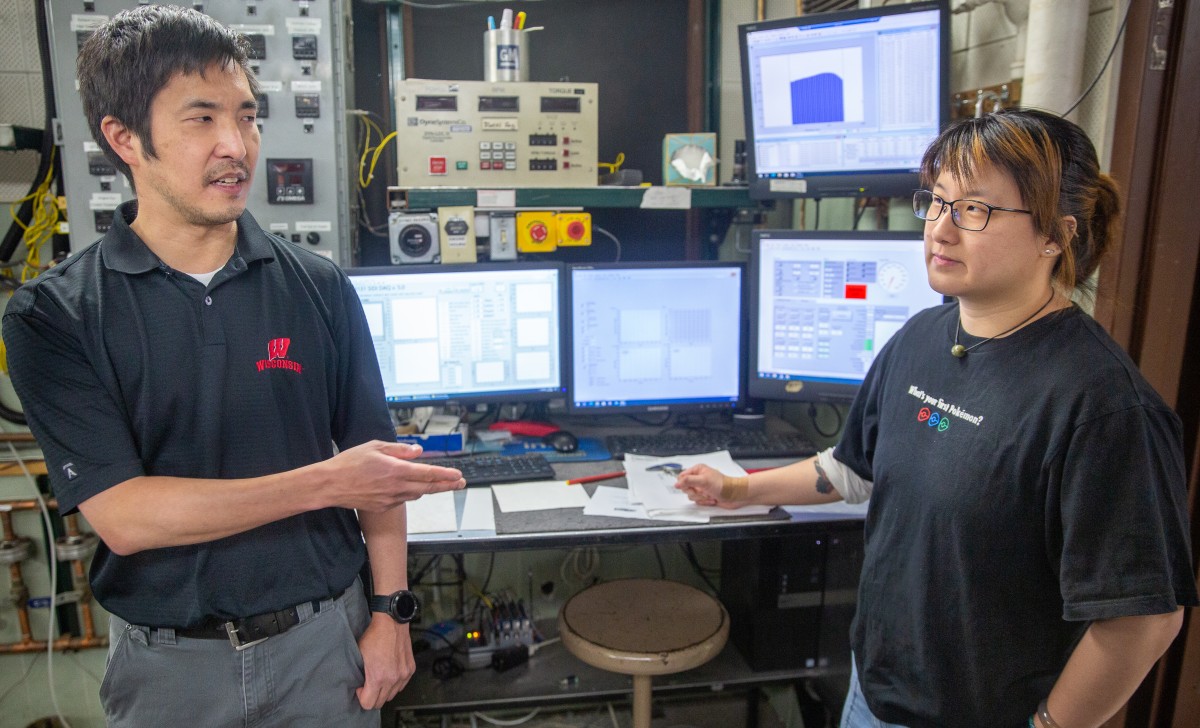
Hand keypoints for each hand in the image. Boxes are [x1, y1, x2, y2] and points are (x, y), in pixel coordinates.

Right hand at [321, 440, 464, 511]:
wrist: (330, 485)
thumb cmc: (350, 462)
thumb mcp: (375, 447)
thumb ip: (399, 449)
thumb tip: (418, 451)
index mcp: (395, 470)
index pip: (427, 473)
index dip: (446, 475)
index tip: (458, 475)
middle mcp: (396, 486)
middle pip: (428, 487)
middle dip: (447, 485)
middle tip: (460, 483)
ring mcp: (390, 499)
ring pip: (416, 494)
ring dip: (427, 488)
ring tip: (436, 483)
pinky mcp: (383, 507)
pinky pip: (402, 500)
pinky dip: (409, 493)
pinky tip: (408, 487)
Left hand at [355, 615, 414, 709]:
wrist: (391, 623)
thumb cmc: (374, 636)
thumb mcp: (360, 656)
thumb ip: (362, 675)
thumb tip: (361, 686)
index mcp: (378, 677)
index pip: (368, 704)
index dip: (361, 698)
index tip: (360, 688)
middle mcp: (393, 679)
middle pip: (381, 702)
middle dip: (372, 696)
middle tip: (368, 685)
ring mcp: (404, 675)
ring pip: (392, 695)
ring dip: (384, 691)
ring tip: (379, 678)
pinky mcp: (410, 669)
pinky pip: (401, 686)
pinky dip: (394, 684)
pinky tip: (389, 674)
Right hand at [674, 463, 744, 508]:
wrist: (734, 495)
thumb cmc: (723, 485)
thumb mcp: (703, 481)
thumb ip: (688, 481)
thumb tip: (676, 483)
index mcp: (698, 470)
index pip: (682, 477)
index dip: (684, 484)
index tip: (692, 486)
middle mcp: (699, 478)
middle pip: (685, 488)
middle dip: (695, 492)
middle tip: (703, 490)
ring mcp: (702, 488)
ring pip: (691, 496)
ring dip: (701, 498)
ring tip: (709, 494)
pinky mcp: (705, 496)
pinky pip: (698, 501)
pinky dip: (705, 501)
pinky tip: (712, 499)